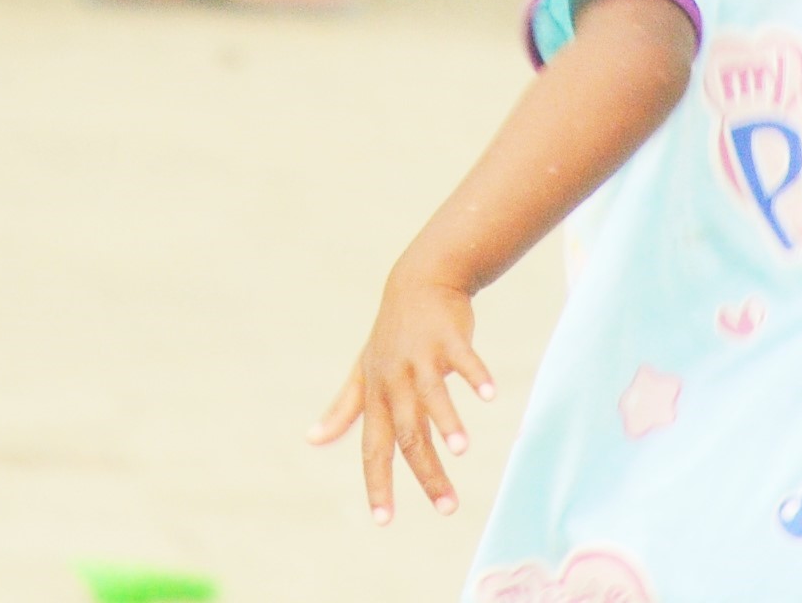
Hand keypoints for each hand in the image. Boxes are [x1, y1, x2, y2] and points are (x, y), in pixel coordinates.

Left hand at [309, 268, 492, 524]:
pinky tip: (489, 395)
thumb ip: (344, 408)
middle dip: (427, 473)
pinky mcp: (447, 337)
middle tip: (448, 510)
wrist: (417, 280)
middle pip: (409, 433)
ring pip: (431, 395)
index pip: (373, 447)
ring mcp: (421, 356)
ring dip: (447, 422)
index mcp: (377, 394)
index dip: (377, 482)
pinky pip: (462, 359)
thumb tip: (312, 439)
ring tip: (461, 450)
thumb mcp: (363, 371)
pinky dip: (476, 376)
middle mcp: (395, 379)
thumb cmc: (390, 335)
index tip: (383, 521)